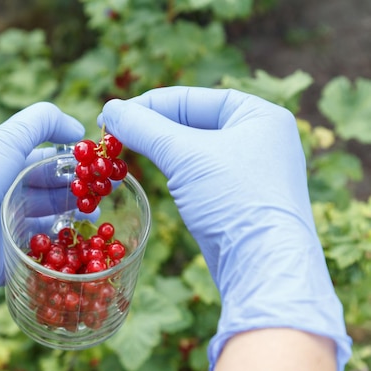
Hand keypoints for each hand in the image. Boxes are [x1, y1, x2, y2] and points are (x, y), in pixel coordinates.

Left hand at [0, 102, 83, 314]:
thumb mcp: (6, 138)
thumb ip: (42, 121)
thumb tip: (79, 128)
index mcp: (7, 169)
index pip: (48, 166)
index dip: (75, 166)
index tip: (102, 168)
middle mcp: (9, 200)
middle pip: (53, 197)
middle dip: (79, 195)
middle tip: (107, 195)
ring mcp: (9, 232)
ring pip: (50, 228)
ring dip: (74, 224)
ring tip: (98, 220)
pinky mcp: (8, 263)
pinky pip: (40, 259)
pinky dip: (60, 254)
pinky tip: (82, 249)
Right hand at [98, 86, 350, 370]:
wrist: (263, 268)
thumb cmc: (234, 200)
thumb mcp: (185, 156)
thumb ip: (144, 128)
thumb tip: (109, 108)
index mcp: (258, 114)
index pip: (192, 99)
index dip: (147, 105)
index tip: (111, 115)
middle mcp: (259, 138)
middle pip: (192, 122)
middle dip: (151, 128)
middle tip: (111, 135)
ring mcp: (251, 171)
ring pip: (193, 150)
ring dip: (158, 149)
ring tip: (123, 152)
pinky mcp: (239, 200)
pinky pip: (198, 174)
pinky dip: (172, 171)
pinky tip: (151, 174)